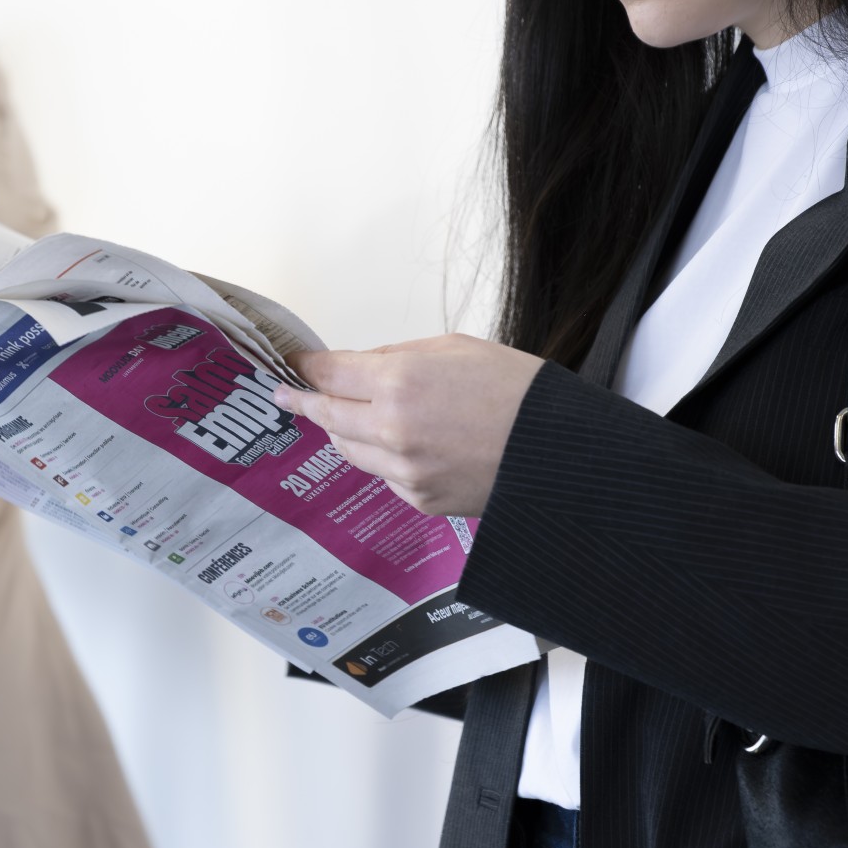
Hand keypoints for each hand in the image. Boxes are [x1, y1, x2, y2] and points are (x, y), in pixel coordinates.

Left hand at [273, 334, 543, 516]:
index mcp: (399, 381)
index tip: (294, 366)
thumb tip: (362, 366)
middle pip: (326, 416)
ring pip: (348, 450)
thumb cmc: (517, 390)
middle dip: (305, 402)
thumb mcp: (455, 348)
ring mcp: (403, 470)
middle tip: (288, 395)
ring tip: (343, 417)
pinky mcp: (418, 499)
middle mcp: (392, 429)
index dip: (306, 368)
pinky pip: (382, 475)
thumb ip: (398, 356)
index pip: (329, 374)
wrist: (559, 450)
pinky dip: (382, 458)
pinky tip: (403, 445)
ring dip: (342, 431)